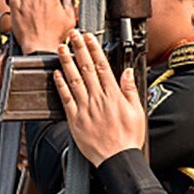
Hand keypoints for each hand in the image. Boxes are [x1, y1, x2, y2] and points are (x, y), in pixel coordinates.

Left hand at [53, 30, 145, 165]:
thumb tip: (126, 72)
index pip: (102, 66)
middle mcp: (98, 99)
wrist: (116, 159)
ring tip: (61, 48)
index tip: (89, 37)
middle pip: (87, 68)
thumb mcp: (137, 111)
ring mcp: (85, 108)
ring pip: (74, 80)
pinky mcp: (75, 119)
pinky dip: (61, 85)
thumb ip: (130, 90)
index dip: (94, 50)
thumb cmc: (128, 138)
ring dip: (67, 62)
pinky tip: (57, 73)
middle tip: (72, 35)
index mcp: (113, 96)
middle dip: (79, 49)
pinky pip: (66, 99)